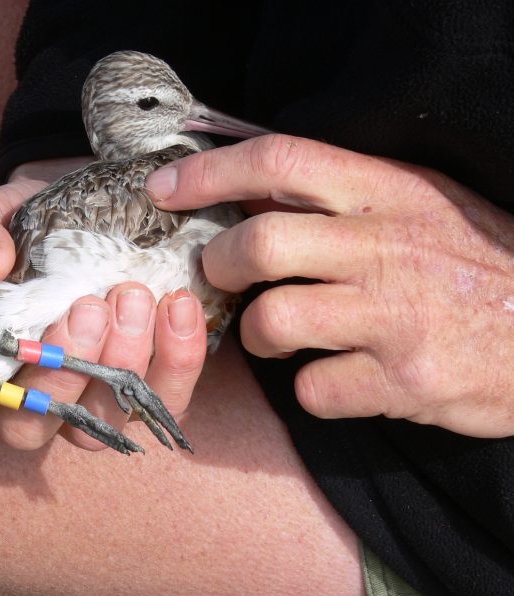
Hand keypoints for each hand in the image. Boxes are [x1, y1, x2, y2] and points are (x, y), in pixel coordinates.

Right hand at [0, 159, 209, 450]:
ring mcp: (81, 403)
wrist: (92, 214)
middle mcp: (21, 397)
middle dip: (61, 373)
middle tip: (87, 307)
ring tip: (134, 297)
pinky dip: (176, 361)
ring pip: (96, 425)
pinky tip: (178, 308)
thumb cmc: (25, 226)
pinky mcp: (138, 394)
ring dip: (120, 367)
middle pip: (29, 426)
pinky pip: (160, 404)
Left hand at [146, 134, 513, 437]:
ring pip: (273, 322)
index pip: (282, 161)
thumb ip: (344, 197)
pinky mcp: (403, 380)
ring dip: (256, 335)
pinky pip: (312, 390)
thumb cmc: (475, 265)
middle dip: (218, 265)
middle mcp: (388, 248)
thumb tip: (248, 194)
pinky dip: (309, 390)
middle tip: (221, 276)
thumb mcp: (422, 204)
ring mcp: (395, 317)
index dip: (210, 172)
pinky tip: (335, 377)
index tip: (164, 187)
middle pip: (259, 245)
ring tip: (278, 334)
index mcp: (390, 193)